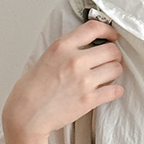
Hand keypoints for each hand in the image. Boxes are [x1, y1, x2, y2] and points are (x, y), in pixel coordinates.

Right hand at [2, 20, 123, 142]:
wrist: (27, 115)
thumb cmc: (31, 90)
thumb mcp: (46, 57)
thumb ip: (67, 50)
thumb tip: (85, 48)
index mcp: (62, 47)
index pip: (93, 28)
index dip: (107, 30)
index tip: (111, 35)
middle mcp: (75, 61)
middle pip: (111, 50)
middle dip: (114, 55)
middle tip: (109, 60)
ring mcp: (84, 81)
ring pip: (116, 69)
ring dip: (114, 72)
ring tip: (106, 76)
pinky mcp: (89, 100)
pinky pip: (115, 90)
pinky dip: (115, 90)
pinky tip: (109, 91)